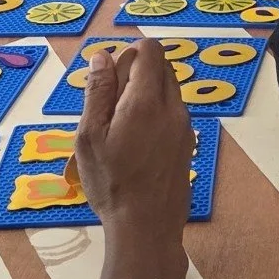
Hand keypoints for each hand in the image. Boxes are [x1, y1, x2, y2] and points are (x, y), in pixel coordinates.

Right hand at [75, 41, 192, 245]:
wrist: (147, 228)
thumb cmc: (112, 183)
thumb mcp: (90, 136)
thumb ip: (97, 92)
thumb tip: (102, 57)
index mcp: (147, 101)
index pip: (150, 50)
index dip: (127, 54)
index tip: (109, 78)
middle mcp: (174, 108)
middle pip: (161, 66)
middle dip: (136, 72)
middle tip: (111, 103)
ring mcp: (185, 127)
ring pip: (169, 89)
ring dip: (146, 93)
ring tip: (121, 126)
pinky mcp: (188, 143)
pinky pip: (173, 112)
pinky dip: (156, 113)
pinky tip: (136, 143)